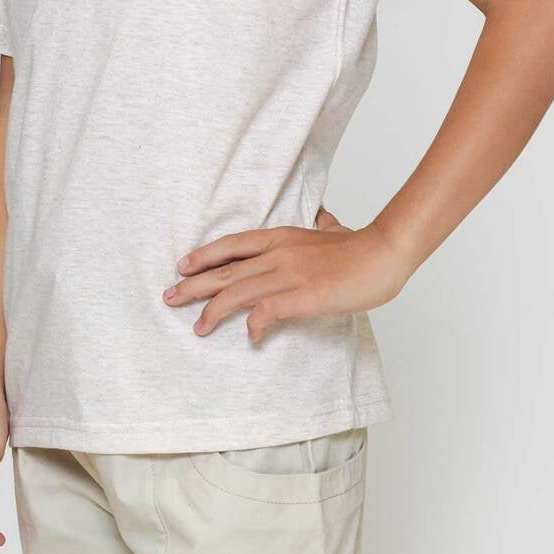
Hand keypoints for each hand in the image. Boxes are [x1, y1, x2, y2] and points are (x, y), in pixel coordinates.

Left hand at [164, 207, 411, 342]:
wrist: (384, 253)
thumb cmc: (361, 247)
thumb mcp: (333, 229)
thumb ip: (322, 226)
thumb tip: (323, 217)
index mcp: (282, 237)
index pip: (233, 245)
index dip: (205, 255)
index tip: (183, 266)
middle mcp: (278, 253)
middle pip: (226, 270)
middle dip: (194, 285)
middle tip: (170, 297)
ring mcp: (289, 274)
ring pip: (238, 291)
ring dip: (213, 310)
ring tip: (198, 327)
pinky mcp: (302, 295)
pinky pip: (267, 311)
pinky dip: (253, 324)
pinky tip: (248, 336)